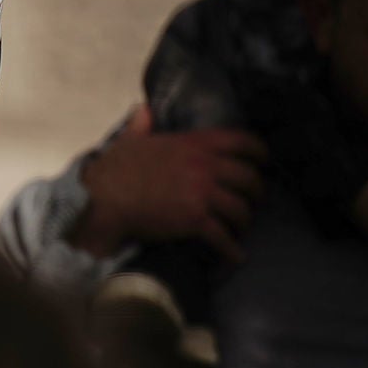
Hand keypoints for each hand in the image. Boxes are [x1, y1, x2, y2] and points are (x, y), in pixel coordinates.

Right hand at [69, 107, 263, 259]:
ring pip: (240, 209)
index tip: (263, 161)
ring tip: (241, 228)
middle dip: (256, 192)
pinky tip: (236, 256)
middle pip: (249, 179)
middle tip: (253, 200)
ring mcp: (201, 194)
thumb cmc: (115, 168)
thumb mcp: (130, 140)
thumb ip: (141, 124)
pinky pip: (223, 236)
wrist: (104, 199)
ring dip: (244, 221)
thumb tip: (142, 110)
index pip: (241, 142)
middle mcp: (204, 166)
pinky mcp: (195, 219)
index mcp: (193, 144)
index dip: (258, 152)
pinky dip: (232, 250)